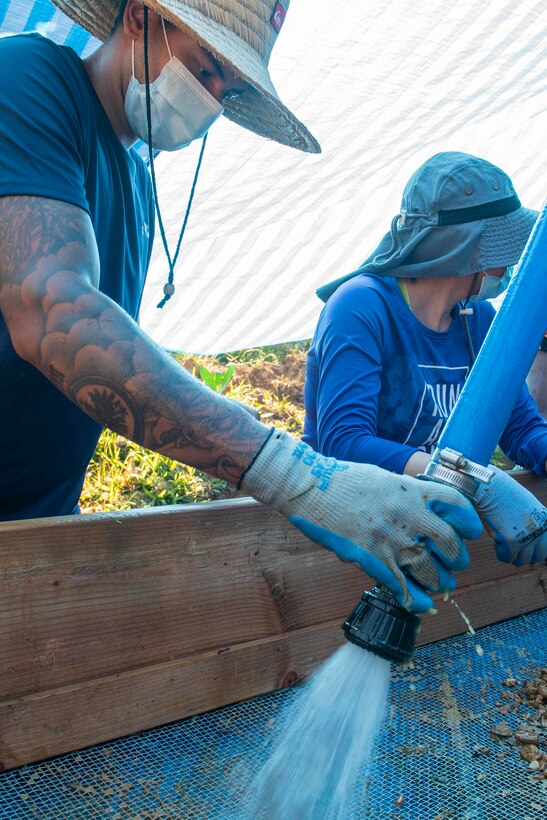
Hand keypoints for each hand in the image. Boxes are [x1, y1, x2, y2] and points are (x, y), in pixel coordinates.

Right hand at [240, 431, 482, 611]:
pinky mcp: (373, 560)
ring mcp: (390, 539)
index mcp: (410, 491)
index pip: (455, 504)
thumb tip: (419, 507)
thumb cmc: (342, 480)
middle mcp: (407, 515)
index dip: (469, 520)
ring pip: (430, 571)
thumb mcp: (382, 478)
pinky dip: (414, 600)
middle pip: (449, 543)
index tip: (471, 531)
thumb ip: (404, 493)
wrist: (311, 488)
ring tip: (439, 584)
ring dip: (438, 581)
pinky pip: (402, 587)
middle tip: (455, 564)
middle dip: (456, 558)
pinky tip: (420, 605)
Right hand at [475, 465, 546, 565]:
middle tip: (513, 549)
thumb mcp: (527, 505)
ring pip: (521, 560)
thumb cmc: (503, 492)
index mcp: (544, 521)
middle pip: (537, 557)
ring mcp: (526, 537)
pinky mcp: (511, 541)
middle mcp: (539, 531)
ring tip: (502, 543)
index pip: (546, 547)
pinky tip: (495, 542)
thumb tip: (527, 535)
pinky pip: (507, 558)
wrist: (490, 487)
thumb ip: (531, 521)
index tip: (524, 547)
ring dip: (511, 555)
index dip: (534, 549)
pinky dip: (500, 553)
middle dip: (525, 555)